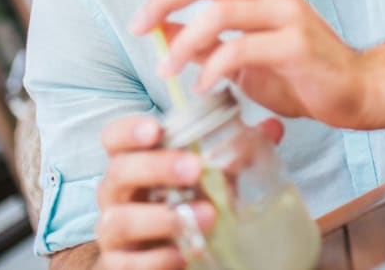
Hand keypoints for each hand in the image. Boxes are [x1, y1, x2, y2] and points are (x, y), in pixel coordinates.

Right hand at [94, 114, 284, 269]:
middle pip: (119, 172)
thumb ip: (236, 155)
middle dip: (157, 167)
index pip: (114, 138)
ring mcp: (112, 232)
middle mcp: (117, 194)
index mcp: (134, 163)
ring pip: (119, 220)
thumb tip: (272, 128)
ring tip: (207, 215)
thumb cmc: (186, 206)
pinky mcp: (118, 265)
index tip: (155, 129)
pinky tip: (186, 253)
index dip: (128, 130)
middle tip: (194, 168)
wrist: (168, 257)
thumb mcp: (211, 179)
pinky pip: (128, 264)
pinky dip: (159, 259)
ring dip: (163, 217)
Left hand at [130, 0, 367, 125]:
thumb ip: (211, 45)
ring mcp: (288, 16)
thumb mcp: (247, 60)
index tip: (141, 22)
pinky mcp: (296, 44)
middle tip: (141, 29)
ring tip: (168, 69)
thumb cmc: (304, 76)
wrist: (359, 92)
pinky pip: (242, 49)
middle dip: (165, 1)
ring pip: (220, 12)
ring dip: (184, 41)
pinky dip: (214, 67)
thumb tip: (168, 34)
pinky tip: (204, 87)